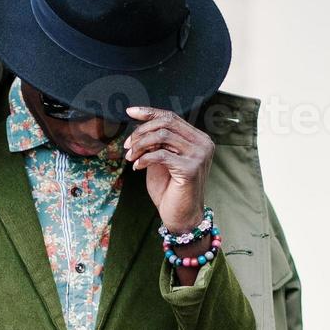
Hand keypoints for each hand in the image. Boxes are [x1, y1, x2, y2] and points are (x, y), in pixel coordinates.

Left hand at [123, 106, 213, 234]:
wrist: (181, 217)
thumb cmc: (171, 190)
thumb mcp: (162, 160)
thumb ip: (157, 142)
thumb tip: (140, 124)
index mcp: (198, 139)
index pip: (172, 117)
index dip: (149, 112)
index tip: (130, 112)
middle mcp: (203, 144)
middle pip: (166, 123)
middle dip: (141, 131)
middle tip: (127, 145)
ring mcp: (199, 155)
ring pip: (162, 136)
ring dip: (140, 145)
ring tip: (130, 157)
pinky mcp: (190, 168)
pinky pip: (160, 155)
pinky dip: (144, 159)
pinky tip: (137, 167)